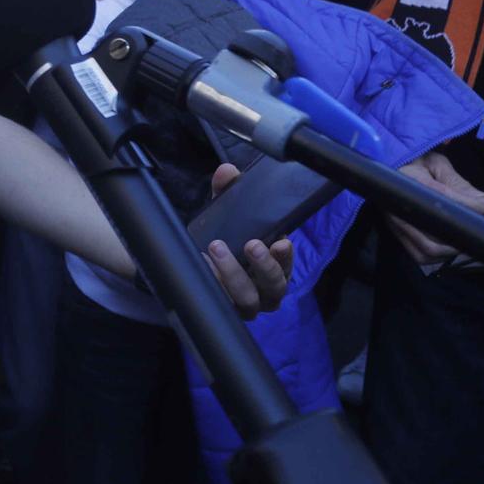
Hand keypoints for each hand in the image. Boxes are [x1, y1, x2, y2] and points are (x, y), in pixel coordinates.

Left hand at [203, 165, 294, 317]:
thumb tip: (227, 171)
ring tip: (216, 249)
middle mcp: (265, 291)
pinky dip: (211, 284)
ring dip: (234, 274)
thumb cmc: (224, 238)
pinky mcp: (224, 312)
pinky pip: (221, 304)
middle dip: (264, 265)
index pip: (288, 265)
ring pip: (248, 299)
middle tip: (250, 244)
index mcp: (274, 267)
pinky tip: (200, 265)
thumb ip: (228, 193)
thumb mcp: (227, 214)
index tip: (280, 242)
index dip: (286, 256)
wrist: (196, 263)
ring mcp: (246, 305)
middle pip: (274, 286)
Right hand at [387, 151, 483, 262]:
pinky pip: (418, 255)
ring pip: (427, 251)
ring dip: (451, 250)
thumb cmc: (408, 162)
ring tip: (466, 238)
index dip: (474, 207)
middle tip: (482, 228)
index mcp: (411, 183)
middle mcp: (400, 208)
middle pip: (436, 234)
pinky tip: (449, 245)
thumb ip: (460, 184)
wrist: (380, 167)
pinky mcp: (394, 233)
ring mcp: (395, 224)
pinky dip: (437, 257)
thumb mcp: (435, 164)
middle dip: (463, 235)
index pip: (447, 199)